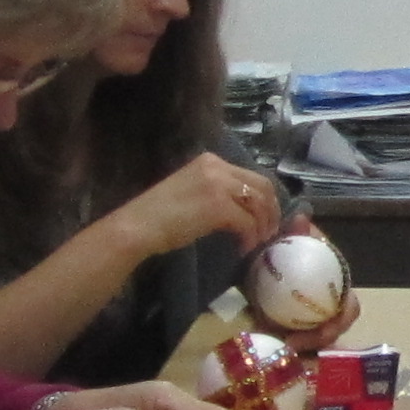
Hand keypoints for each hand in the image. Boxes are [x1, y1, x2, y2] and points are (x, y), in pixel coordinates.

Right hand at [127, 153, 286, 263]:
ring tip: (257, 242)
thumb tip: (242, 208)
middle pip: (262, 186)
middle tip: (269, 232)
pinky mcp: (219, 206)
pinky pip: (248, 222)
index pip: (251, 175)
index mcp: (210, 161)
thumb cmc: (159, 215)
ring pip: (259, 203)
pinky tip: (243, 248)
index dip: (264, 198)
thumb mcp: (191, 191)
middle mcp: (217, 167)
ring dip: (262, 225)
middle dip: (271, 210)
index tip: (264, 218)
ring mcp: (219, 185)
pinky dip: (250, 237)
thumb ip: (215, 191)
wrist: (138, 225)